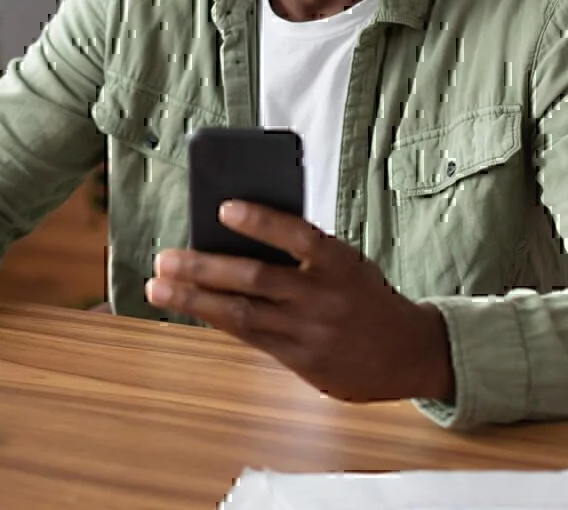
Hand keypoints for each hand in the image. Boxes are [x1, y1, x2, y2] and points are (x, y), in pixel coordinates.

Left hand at [145, 201, 454, 404]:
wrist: (408, 352)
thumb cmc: (364, 294)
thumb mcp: (347, 264)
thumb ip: (302, 252)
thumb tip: (236, 234)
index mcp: (341, 262)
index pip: (299, 236)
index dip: (261, 221)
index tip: (222, 208)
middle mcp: (324, 298)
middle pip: (256, 279)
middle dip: (204, 268)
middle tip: (165, 257)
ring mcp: (311, 332)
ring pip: (243, 313)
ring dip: (195, 299)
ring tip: (159, 286)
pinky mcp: (301, 361)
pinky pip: (250, 337)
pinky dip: (217, 319)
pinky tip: (189, 306)